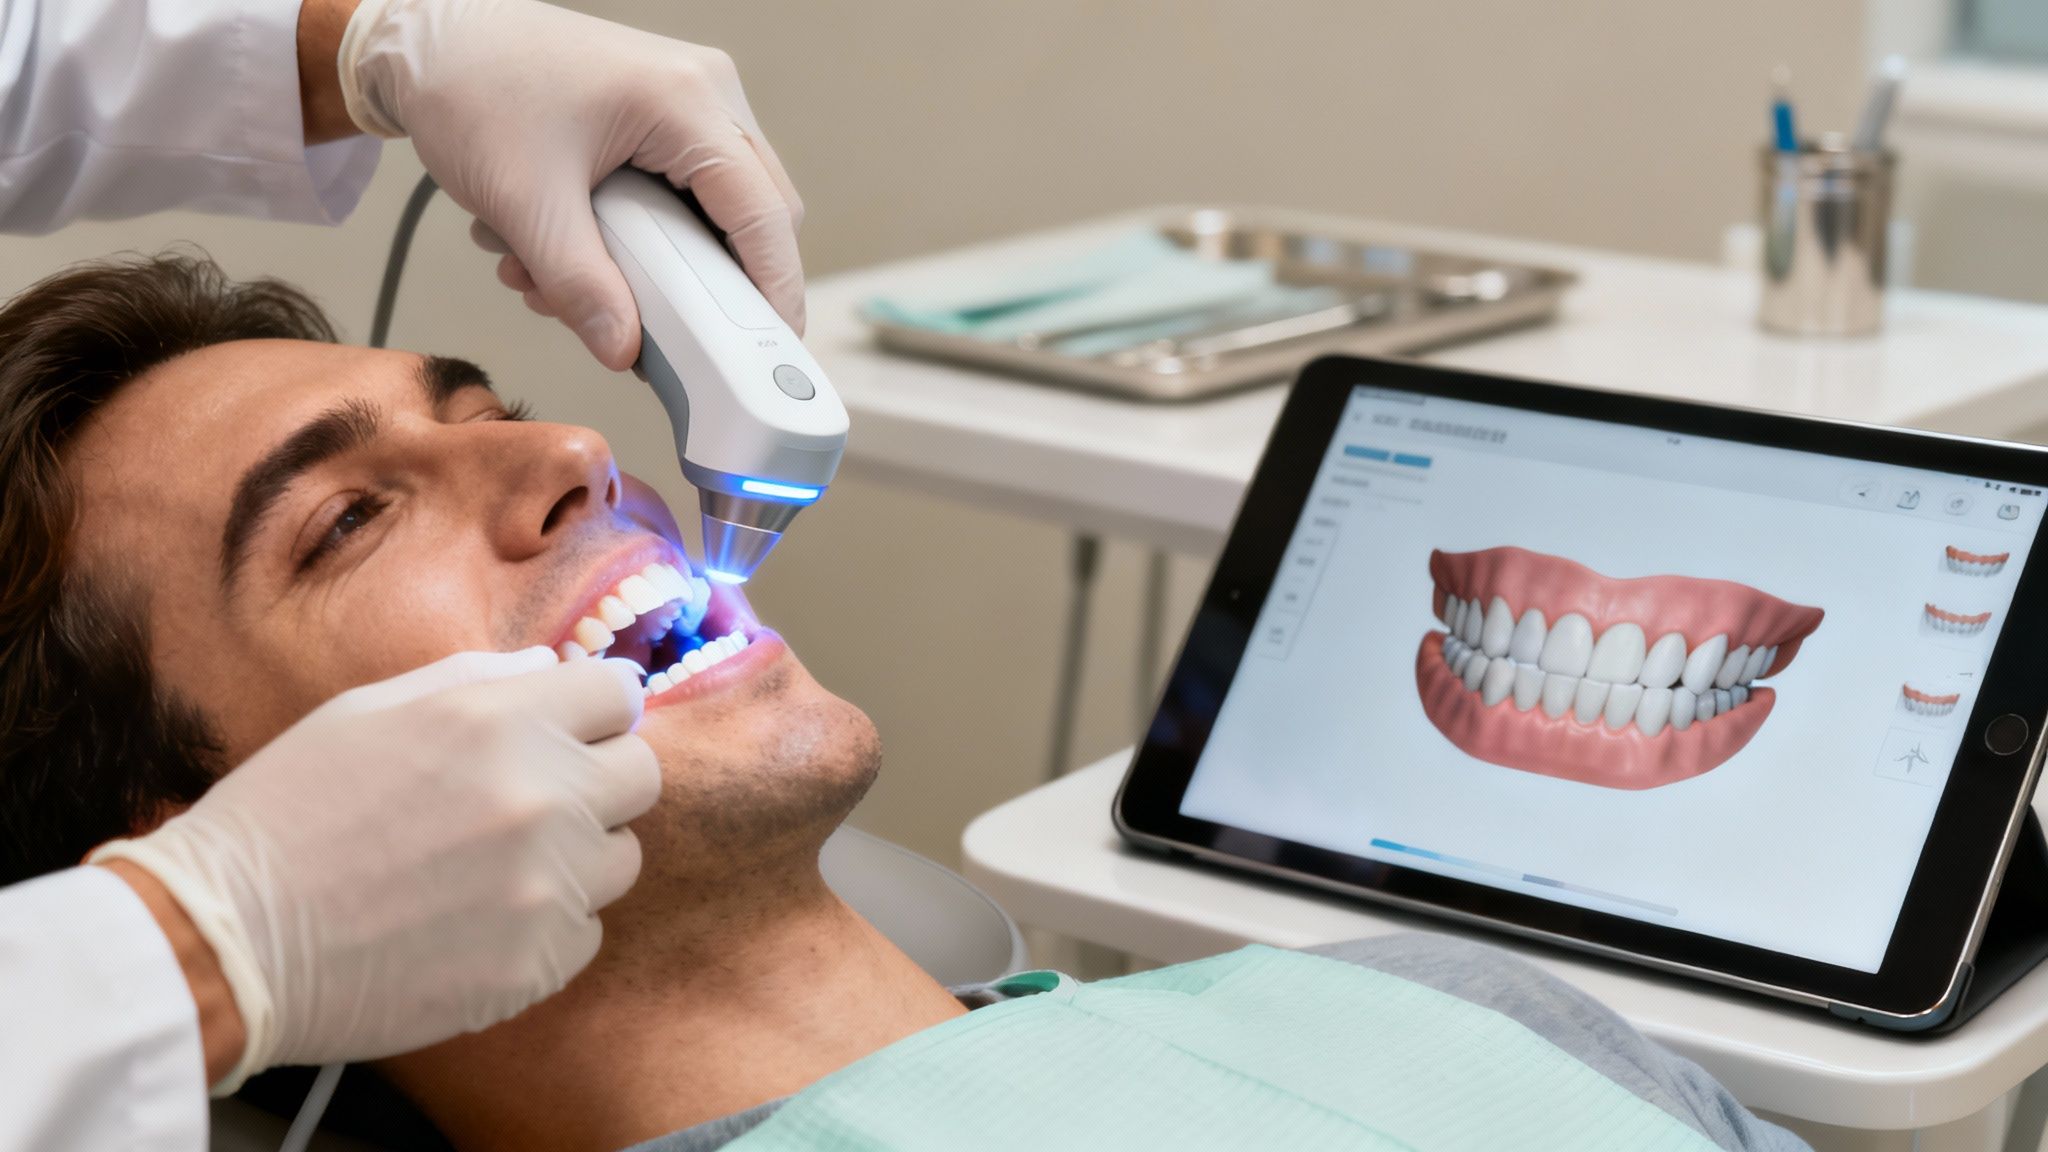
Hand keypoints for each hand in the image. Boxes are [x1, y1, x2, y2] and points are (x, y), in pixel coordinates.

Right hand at [90, 648, 658, 1092]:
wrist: (226, 940)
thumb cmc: (286, 814)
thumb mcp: (368, 710)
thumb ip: (475, 682)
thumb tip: (551, 668)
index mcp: (502, 720)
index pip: (619, 694)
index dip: (594, 710)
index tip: (570, 730)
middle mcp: (542, 796)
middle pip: (641, 774)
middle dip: (598, 778)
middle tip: (534, 800)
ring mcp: (547, 885)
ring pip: (620, 858)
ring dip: (576, 857)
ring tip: (491, 868)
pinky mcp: (538, 962)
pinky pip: (585, 931)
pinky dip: (546, 927)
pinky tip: (474, 923)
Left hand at [337, 0, 805, 367]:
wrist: (429, 39)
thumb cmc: (470, 85)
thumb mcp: (524, 201)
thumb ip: (579, 283)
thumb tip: (623, 348)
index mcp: (685, 101)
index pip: (762, 212)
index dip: (774, 289)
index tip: (773, 350)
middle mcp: (704, 93)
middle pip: (754, 213)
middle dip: (710, 283)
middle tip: (679, 337)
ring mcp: (687, 101)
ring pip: (714, 209)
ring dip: (658, 264)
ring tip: (569, 282)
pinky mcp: (662, 116)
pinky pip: (680, 193)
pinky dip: (636, 237)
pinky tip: (566, 251)